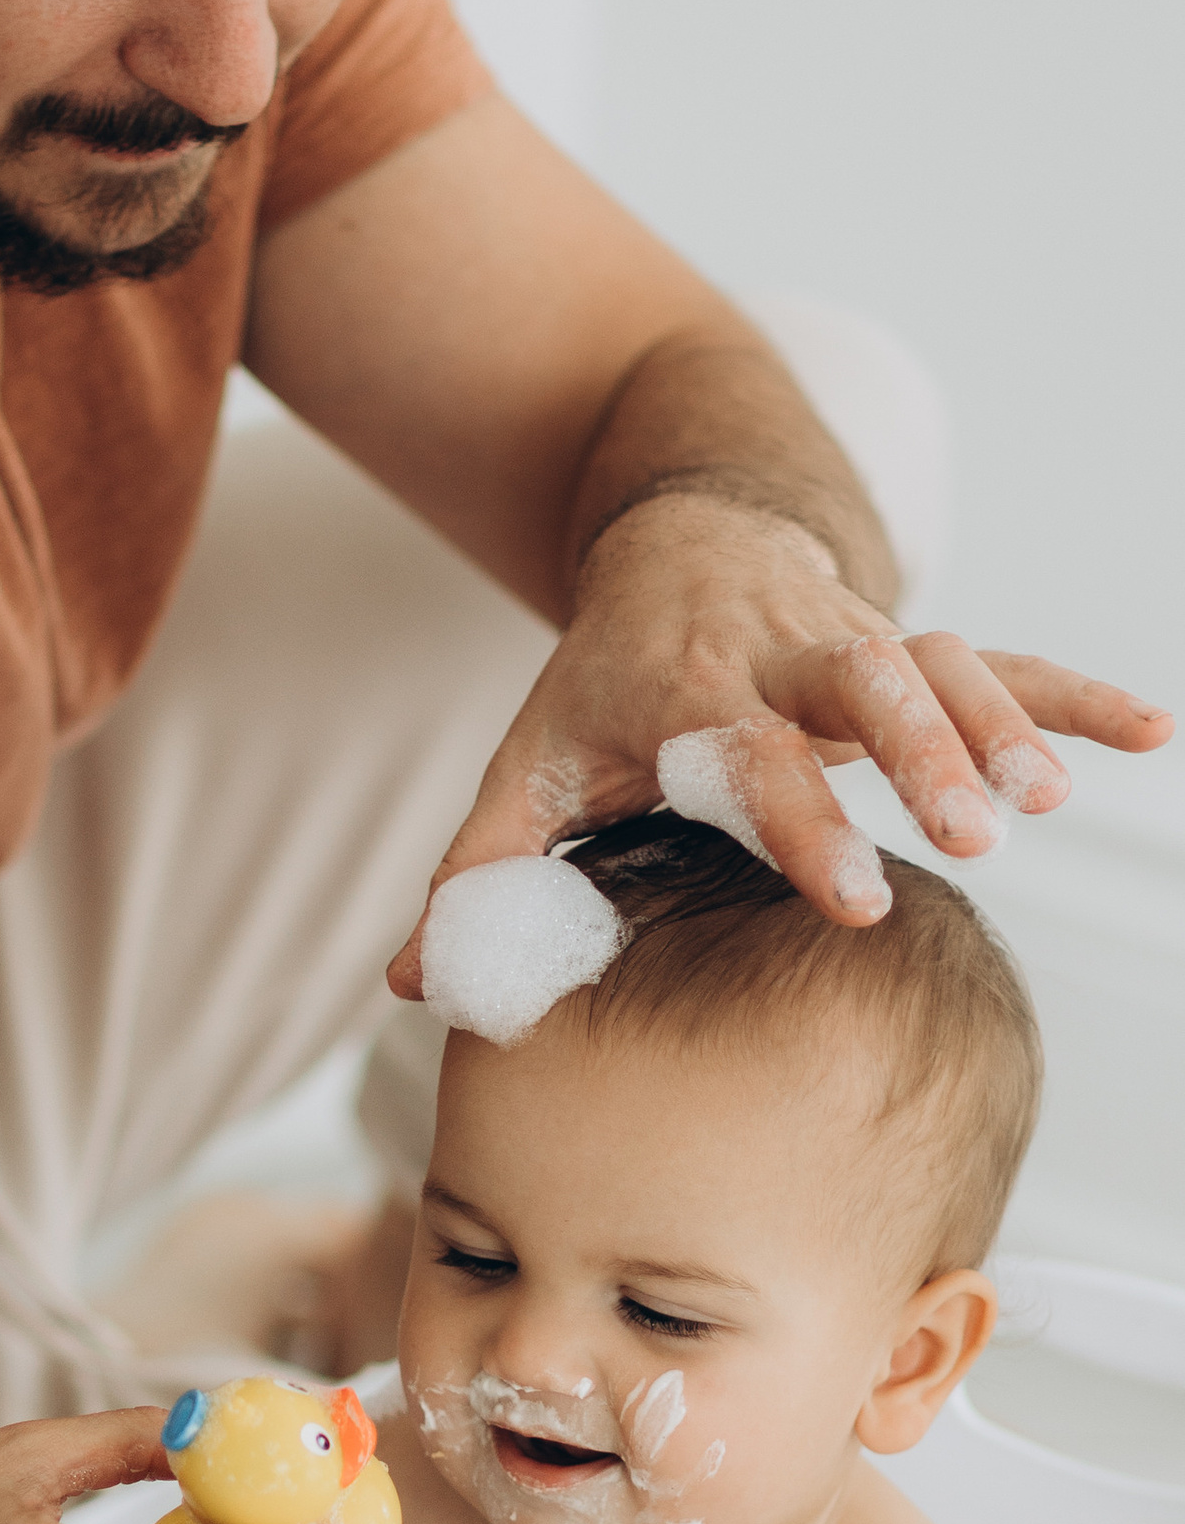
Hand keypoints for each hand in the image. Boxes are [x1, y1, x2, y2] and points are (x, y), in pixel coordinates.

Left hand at [390, 492, 1169, 983]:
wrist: (678, 542)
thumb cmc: (603, 683)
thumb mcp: (530, 763)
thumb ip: (481, 872)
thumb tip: (413, 982)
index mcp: (687, 692)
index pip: (747, 757)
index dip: (801, 823)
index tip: (854, 897)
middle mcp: (782, 653)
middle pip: (862, 690)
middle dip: (920, 756)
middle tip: (976, 832)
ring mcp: (860, 639)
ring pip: (942, 667)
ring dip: (1000, 725)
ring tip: (1049, 797)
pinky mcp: (917, 640)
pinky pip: (1006, 658)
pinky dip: (1074, 693)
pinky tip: (1152, 732)